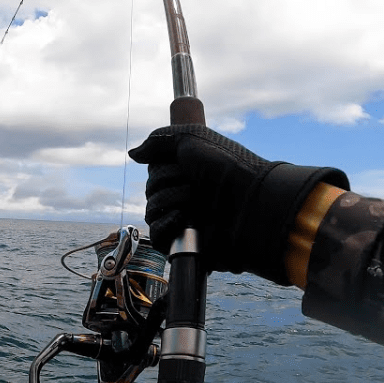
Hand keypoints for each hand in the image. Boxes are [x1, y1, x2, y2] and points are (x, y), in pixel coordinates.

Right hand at [128, 124, 347, 284]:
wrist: (250, 202)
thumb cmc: (227, 167)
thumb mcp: (191, 139)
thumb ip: (158, 141)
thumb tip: (133, 154)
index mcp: (189, 174)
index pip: (155, 172)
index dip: (162, 168)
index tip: (180, 163)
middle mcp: (187, 195)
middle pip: (150, 191)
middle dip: (167, 183)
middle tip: (192, 183)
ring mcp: (187, 220)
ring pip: (151, 212)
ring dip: (169, 202)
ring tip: (194, 202)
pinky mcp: (186, 243)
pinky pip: (157, 236)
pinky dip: (165, 226)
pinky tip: (182, 219)